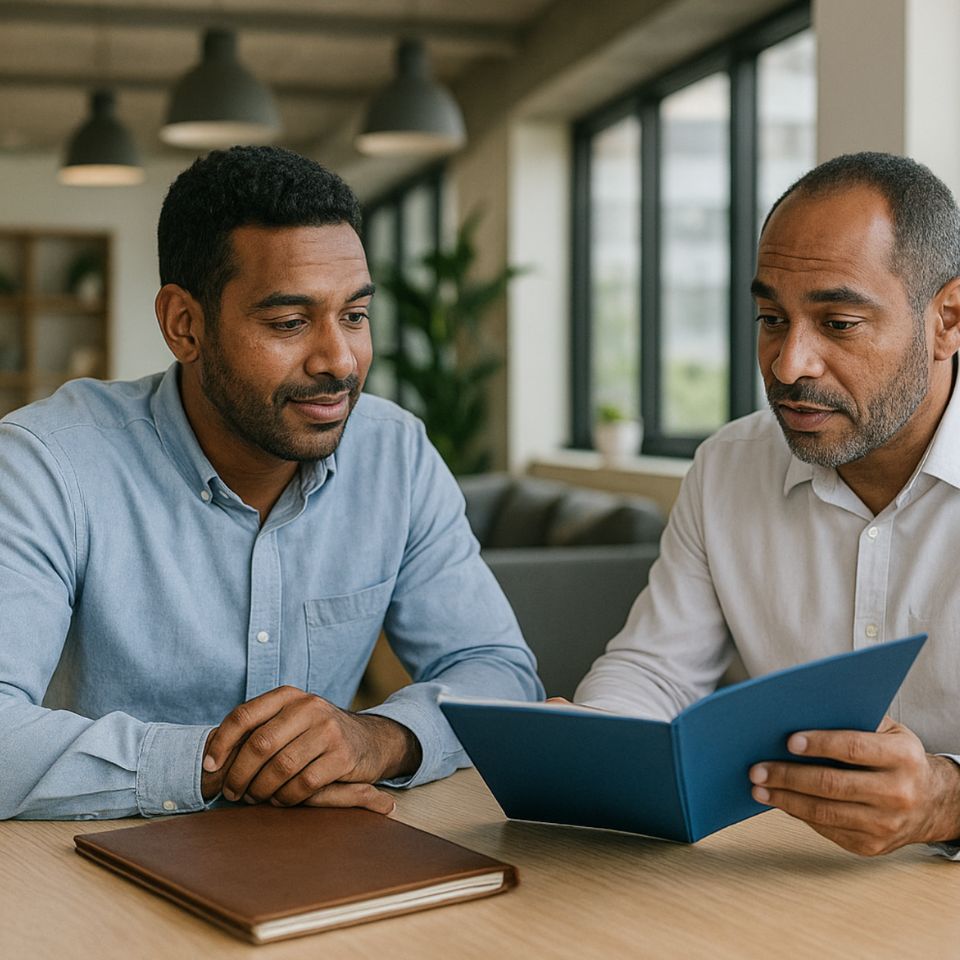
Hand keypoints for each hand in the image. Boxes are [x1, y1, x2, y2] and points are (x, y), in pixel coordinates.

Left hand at [201, 686, 421, 813]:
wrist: (368, 740)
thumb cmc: (315, 735)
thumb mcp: (290, 720)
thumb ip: (257, 729)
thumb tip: (210, 755)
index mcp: (288, 696)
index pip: (244, 715)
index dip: (221, 742)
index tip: (210, 766)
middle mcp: (309, 707)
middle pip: (260, 744)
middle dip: (239, 774)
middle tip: (232, 792)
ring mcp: (328, 729)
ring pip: (280, 767)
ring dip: (261, 790)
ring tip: (256, 798)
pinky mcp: (343, 755)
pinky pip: (303, 784)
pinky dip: (286, 797)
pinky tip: (282, 799)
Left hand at [749, 716, 959, 855]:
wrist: (933, 803)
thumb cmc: (899, 758)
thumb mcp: (889, 731)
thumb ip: (853, 720)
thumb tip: (802, 712)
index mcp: (902, 757)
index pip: (853, 749)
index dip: (819, 744)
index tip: (788, 741)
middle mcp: (897, 793)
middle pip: (832, 785)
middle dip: (789, 776)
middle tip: (757, 769)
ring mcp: (885, 825)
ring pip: (825, 812)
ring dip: (785, 799)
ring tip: (759, 788)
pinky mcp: (871, 846)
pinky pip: (827, 829)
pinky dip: (798, 814)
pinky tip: (780, 801)